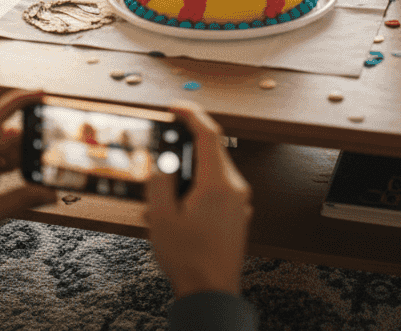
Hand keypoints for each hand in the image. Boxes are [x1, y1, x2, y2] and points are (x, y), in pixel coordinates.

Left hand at [0, 90, 55, 272]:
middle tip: (53, 134)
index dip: (19, 101)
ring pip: (3, 149)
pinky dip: (14, 166)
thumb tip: (51, 192)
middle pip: (3, 132)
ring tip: (46, 160)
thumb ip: (24, 199)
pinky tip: (31, 174)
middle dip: (28, 132)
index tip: (40, 93)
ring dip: (23, 154)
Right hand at [144, 101, 252, 297]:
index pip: (208, 134)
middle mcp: (235, 188)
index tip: (175, 106)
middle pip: (211, 151)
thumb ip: (161, 178)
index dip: (191, 114)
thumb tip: (164, 156)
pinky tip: (178, 210)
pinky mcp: (238, 213)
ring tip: (163, 198)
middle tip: (160, 155)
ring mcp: (240, 201)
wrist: (211, 292)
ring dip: (188, 172)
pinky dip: (197, 187)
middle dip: (184, 148)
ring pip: (213, 170)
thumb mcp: (161, 215)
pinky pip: (217, 188)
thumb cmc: (188, 259)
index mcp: (218, 183)